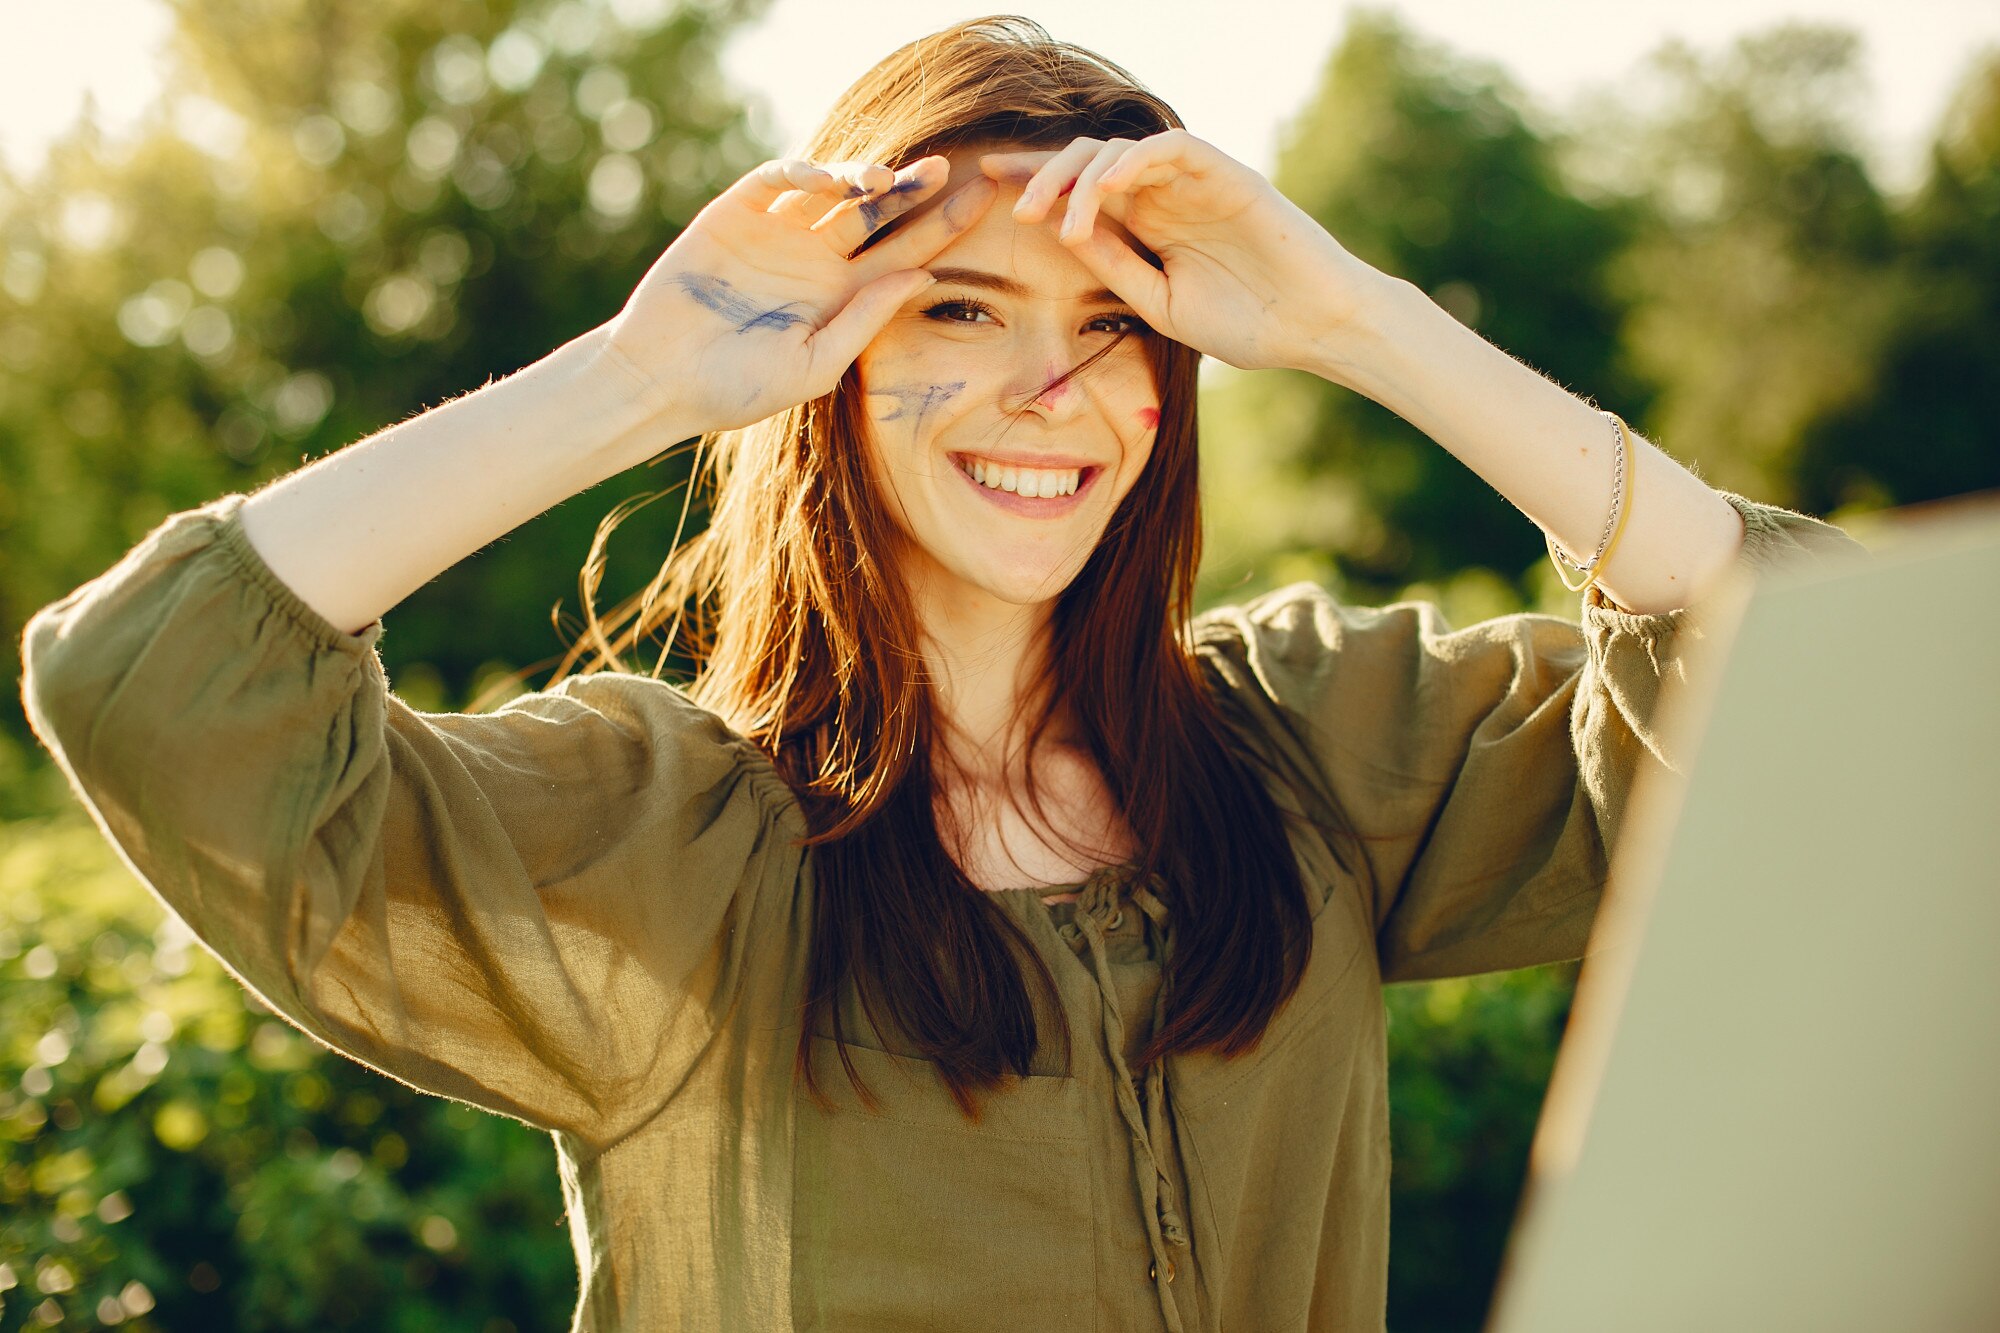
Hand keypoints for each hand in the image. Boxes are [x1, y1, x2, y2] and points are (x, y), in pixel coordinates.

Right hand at [599, 154, 997, 432]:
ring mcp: (777, 232)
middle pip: (878, 214)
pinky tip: (827, 180)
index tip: (983, 204)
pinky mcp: (735, 213)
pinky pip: (777, 179)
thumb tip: (926, 276)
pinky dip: (803, 171)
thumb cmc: (736, 388)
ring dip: (861, 177)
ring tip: (886, 180)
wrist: (659, 379)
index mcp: (841, 297)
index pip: (904, 254)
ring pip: (832, 189)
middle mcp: (816, 259)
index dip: (942, 228)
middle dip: (911, 191)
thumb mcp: (814, 363)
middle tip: (947, 169)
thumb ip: (866, 319)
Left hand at [985, 131, 1391, 372]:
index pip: (1079, 188)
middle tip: (1014, 210)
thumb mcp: (1160, 303)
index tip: (983, 184)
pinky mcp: (1225, 173)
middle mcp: (1165, 192)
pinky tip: (1102, 196)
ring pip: (1118, 149)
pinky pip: (1168, 147)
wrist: (1315, 328)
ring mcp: (1194, 179)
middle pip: (1087, 159)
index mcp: (1148, 222)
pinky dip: (1129, 163)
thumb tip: (1061, 235)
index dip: (1032, 179)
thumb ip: (1114, 267)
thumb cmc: (1248, 323)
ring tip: (1060, 221)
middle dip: (1043, 176)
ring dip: (1079, 179)